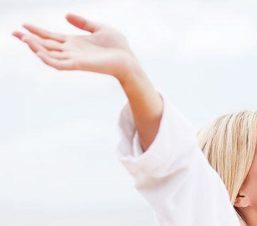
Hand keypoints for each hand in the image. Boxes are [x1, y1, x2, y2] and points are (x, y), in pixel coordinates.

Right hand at [12, 13, 136, 80]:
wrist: (128, 59)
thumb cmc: (118, 46)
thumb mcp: (99, 28)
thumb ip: (83, 22)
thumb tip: (66, 15)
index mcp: (74, 43)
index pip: (51, 37)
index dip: (37, 32)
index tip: (23, 26)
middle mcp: (71, 51)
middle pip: (45, 46)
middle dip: (29, 40)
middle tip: (13, 33)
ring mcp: (74, 59)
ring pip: (49, 54)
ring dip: (35, 48)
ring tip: (23, 39)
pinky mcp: (79, 65)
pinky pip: (59, 64)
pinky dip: (48, 59)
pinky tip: (38, 52)